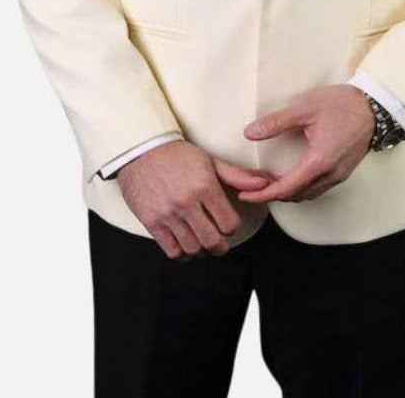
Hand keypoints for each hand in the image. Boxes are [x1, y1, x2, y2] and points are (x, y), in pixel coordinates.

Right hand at [116, 140, 276, 260]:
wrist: (140, 150)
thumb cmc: (177, 155)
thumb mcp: (209, 161)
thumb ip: (237, 176)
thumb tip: (264, 184)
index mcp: (204, 186)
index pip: (229, 224)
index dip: (232, 227)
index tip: (228, 224)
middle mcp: (186, 202)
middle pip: (212, 242)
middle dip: (220, 247)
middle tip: (219, 242)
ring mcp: (168, 213)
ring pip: (193, 249)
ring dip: (201, 251)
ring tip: (202, 242)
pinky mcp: (152, 222)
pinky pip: (172, 251)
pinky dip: (182, 254)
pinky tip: (185, 244)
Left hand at [239, 84, 374, 203]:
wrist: (374, 106)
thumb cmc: (341, 104)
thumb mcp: (305, 108)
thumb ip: (276, 122)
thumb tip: (249, 133)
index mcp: (319, 161)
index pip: (286, 188)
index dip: (263, 194)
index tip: (245, 195)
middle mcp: (330, 174)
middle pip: (296, 196)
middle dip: (272, 194)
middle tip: (252, 184)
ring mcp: (339, 175)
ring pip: (308, 194)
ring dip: (287, 191)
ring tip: (268, 180)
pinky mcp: (344, 171)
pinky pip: (318, 188)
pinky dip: (301, 187)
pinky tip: (291, 175)